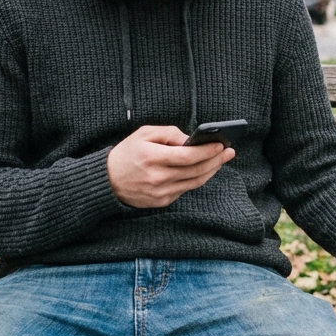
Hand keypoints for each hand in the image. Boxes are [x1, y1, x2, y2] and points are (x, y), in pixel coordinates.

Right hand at [107, 125, 233, 208]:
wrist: (107, 181)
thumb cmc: (127, 153)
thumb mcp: (144, 134)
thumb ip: (169, 133)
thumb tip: (191, 139)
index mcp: (152, 157)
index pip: (188, 156)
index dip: (207, 151)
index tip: (221, 144)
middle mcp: (158, 177)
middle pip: (196, 170)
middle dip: (216, 160)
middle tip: (229, 152)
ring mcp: (160, 192)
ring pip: (194, 182)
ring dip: (211, 171)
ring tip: (221, 160)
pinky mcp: (162, 201)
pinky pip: (185, 189)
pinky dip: (197, 179)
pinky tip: (205, 170)